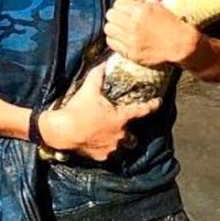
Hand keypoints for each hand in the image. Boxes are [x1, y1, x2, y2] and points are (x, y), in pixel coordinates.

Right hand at [39, 64, 159, 160]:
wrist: (61, 131)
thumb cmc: (77, 110)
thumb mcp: (88, 89)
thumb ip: (98, 75)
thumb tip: (103, 63)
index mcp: (120, 118)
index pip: (141, 110)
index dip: (151, 106)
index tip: (157, 102)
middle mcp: (120, 134)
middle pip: (131, 132)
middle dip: (126, 128)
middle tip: (115, 122)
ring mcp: (111, 147)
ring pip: (120, 144)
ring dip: (116, 139)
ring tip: (106, 134)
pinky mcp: (101, 157)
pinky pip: (108, 153)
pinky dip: (104, 148)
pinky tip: (96, 143)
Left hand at [103, 0, 199, 67]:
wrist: (180, 45)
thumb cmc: (170, 23)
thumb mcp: (157, 5)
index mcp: (141, 11)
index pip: (118, 3)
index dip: (122, 5)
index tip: (127, 9)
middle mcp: (134, 26)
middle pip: (110, 15)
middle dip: (116, 15)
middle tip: (123, 18)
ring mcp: (131, 41)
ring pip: (108, 29)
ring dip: (114, 27)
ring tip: (122, 29)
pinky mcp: (130, 53)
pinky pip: (111, 43)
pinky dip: (115, 39)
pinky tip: (123, 38)